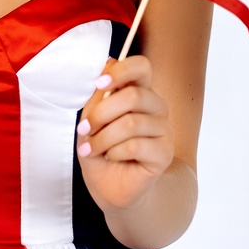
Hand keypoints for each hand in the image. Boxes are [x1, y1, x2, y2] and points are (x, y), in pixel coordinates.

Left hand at [75, 55, 174, 214]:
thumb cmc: (100, 149)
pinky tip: (110, 157)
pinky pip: (135, 145)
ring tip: (91, 149)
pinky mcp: (164, 153)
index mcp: (139, 91)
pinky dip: (114, 152)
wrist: (109, 186)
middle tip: (84, 130)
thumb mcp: (92, 119)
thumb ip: (100, 94)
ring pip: (131, 123)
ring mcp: (164, 129)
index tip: (99, 84)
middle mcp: (156, 106)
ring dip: (103, 138)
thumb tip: (108, 62)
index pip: (141, 66)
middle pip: (132, 96)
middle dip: (100, 114)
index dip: (121, 71)